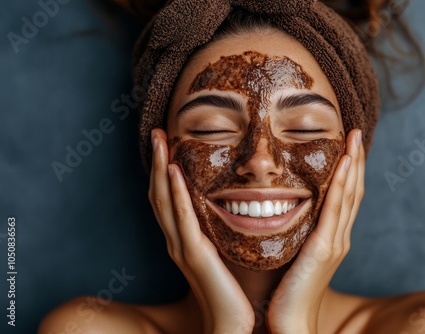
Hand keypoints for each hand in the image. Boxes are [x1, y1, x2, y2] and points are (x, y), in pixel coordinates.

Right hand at [148, 128, 253, 333]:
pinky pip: (182, 218)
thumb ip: (217, 230)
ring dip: (159, 168)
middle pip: (158, 193)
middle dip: (155, 161)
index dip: (161, 169)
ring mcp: (181, 247)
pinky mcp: (194, 254)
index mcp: (183, 238)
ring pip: (164, 201)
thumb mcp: (221, 251)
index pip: (167, 197)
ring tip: (158, 140)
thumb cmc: (231, 289)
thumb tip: (230, 204)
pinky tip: (172, 171)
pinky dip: (175, 193)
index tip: (165, 142)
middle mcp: (176, 240)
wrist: (231, 323)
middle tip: (155, 132)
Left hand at [267, 129, 364, 333]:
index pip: (344, 197)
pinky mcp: (324, 248)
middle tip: (357, 133)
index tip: (348, 146)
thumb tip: (283, 210)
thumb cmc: (285, 291)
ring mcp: (334, 242)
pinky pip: (335, 210)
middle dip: (356, 161)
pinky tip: (345, 164)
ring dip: (353, 165)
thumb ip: (296, 234)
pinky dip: (343, 184)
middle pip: (353, 192)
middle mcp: (339, 237)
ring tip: (355, 138)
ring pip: (349, 196)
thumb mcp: (293, 254)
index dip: (349, 171)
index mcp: (331, 238)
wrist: (288, 322)